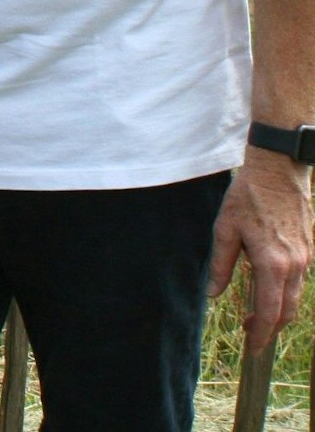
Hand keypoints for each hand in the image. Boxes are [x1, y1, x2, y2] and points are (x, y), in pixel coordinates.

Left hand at [208, 155, 312, 349]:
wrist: (278, 171)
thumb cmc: (248, 197)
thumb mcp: (224, 230)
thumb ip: (220, 264)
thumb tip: (213, 293)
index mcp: (273, 263)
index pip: (271, 311)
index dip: (263, 332)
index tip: (253, 346)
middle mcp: (296, 265)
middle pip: (288, 310)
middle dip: (271, 327)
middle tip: (251, 334)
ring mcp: (306, 258)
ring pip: (296, 297)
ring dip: (279, 310)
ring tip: (256, 315)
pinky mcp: (309, 249)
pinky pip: (300, 280)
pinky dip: (286, 293)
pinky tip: (268, 289)